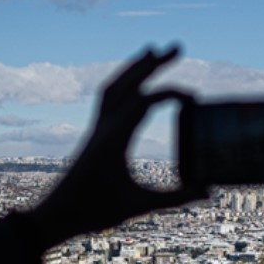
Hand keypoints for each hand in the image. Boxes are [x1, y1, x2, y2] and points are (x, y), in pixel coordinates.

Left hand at [28, 46, 200, 243]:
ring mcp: (96, 129)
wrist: (56, 216)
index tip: (192, 99)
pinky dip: (121, 85)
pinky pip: (106, 100)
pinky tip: (131, 86)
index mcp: (114, 139)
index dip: (170, 94)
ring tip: (152, 53)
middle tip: (175, 47)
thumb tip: (208, 191)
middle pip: (127, 83)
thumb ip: (175, 198)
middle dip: (151, 63)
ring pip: (113, 87)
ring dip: (133, 68)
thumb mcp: (138, 206)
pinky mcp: (93, 136)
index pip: (144, 101)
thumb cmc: (94, 211)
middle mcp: (103, 127)